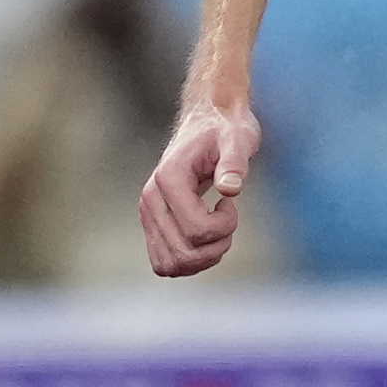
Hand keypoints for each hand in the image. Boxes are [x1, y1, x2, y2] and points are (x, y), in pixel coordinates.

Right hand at [137, 100, 259, 277]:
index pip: (196, 230)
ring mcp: (148, 214)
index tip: (231, 202)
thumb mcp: (237, 139)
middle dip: (215, 248)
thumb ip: (234, 162)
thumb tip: (231, 188)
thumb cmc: (225, 129)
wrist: (208, 120)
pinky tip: (207, 239)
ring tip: (217, 231)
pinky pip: (165, 262)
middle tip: (227, 220)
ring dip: (203, 259)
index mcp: (168, 179)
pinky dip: (190, 262)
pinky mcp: (153, 224)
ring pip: (170, 265)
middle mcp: (150, 199)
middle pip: (183, 254)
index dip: (225, 226)